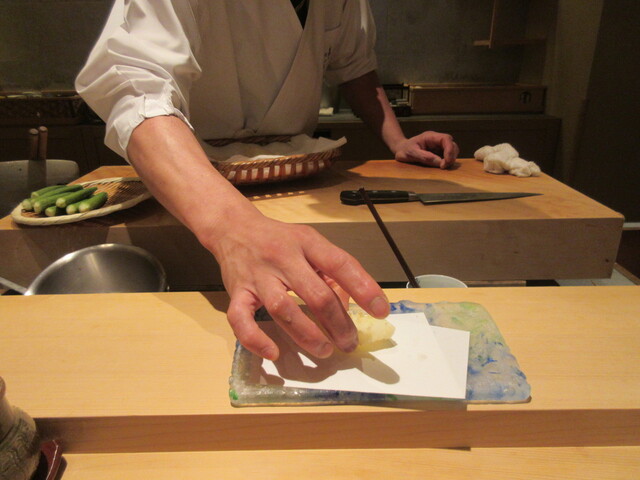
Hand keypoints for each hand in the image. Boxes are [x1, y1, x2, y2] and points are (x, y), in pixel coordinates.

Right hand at [211, 209, 389, 360]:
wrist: (233, 227)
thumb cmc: (279, 239)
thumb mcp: (309, 243)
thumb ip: (330, 270)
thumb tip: (349, 305)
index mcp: (307, 243)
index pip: (340, 264)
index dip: (363, 287)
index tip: (381, 310)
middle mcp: (283, 258)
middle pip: (316, 294)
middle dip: (338, 323)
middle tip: (350, 342)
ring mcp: (258, 276)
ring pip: (283, 308)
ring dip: (307, 335)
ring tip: (325, 350)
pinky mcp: (236, 293)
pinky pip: (241, 319)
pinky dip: (256, 339)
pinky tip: (273, 353)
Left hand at [394, 131, 458, 168]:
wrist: (401, 150)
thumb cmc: (404, 150)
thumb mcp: (411, 153)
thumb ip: (424, 157)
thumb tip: (439, 162)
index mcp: (430, 136)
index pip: (446, 139)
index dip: (449, 149)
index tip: (446, 161)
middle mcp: (437, 140)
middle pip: (452, 144)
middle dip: (451, 156)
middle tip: (444, 166)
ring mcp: (438, 146)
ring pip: (452, 150)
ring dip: (451, 159)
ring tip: (443, 167)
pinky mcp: (438, 153)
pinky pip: (447, 156)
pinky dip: (447, 161)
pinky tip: (442, 166)